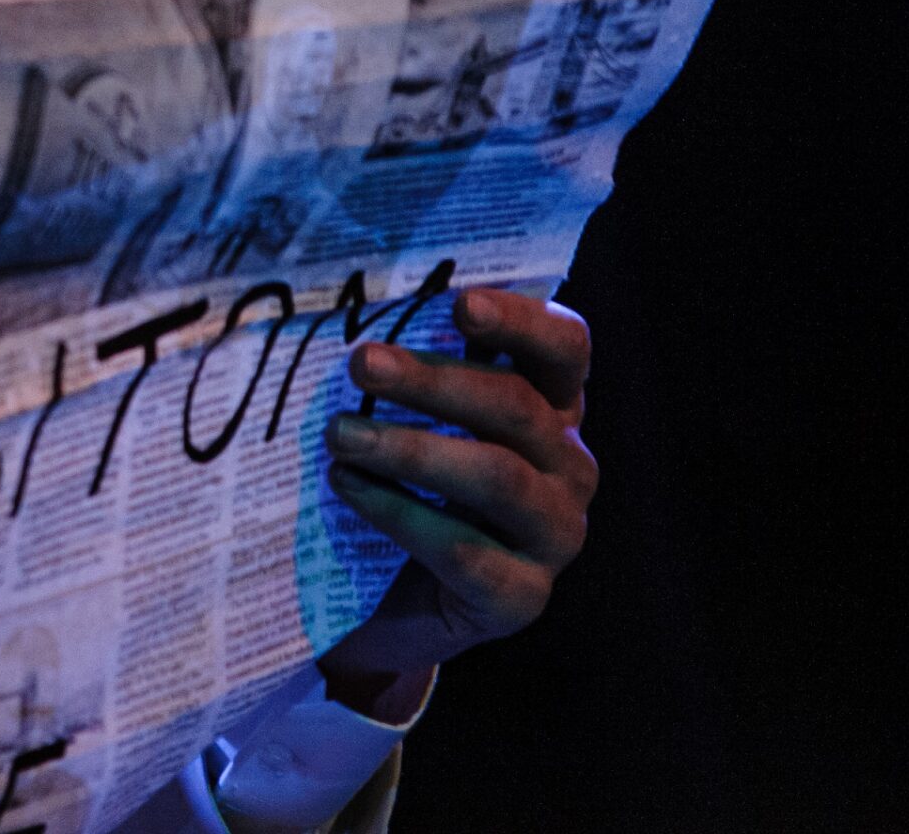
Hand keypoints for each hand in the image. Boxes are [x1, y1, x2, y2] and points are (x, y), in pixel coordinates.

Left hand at [317, 288, 595, 704]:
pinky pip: (463, 549)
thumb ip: (413, 371)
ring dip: (411, 449)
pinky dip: (398, 512)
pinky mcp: (522, 596)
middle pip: (516, 408)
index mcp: (554, 408)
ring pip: (496, 477)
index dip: (522, 321)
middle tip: (362, 363)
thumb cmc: (410, 487)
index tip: (462, 303)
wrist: (401, 606)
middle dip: (434, 380)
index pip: (565, 349)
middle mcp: (570, 467)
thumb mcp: (421, 421)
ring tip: (339, 434)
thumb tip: (355, 317)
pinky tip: (346, 486)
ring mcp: (555, 534)